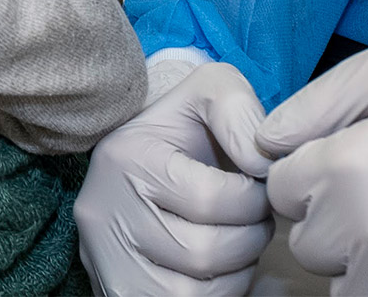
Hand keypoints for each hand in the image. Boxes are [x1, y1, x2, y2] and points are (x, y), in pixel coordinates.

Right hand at [76, 60, 273, 296]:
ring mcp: (107, 259)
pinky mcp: (117, 291)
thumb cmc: (183, 128)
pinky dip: (214, 294)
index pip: (210, 199)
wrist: (136, 154)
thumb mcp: (209, 91)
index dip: (252, 200)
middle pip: (203, 253)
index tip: (256, 186)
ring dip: (235, 272)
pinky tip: (217, 267)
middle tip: (255, 220)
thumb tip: (262, 162)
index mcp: (126, 157)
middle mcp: (105, 212)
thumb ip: (239, 111)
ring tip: (237, 241)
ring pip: (193, 293)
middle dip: (248, 240)